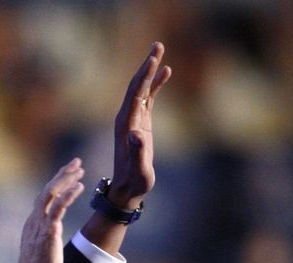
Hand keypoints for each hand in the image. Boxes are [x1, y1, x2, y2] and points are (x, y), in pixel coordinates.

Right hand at [0, 158, 84, 262]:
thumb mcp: (40, 252)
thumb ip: (44, 241)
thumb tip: (49, 242)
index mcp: (31, 225)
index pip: (43, 199)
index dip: (56, 184)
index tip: (68, 175)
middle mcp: (33, 221)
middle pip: (47, 191)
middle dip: (62, 175)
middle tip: (76, 163)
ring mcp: (40, 225)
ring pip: (52, 194)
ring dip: (66, 179)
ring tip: (80, 169)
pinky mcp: (49, 231)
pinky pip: (59, 207)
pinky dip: (69, 194)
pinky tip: (80, 186)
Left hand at [110, 42, 171, 208]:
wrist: (127, 189)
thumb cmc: (134, 181)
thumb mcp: (138, 168)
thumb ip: (138, 151)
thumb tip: (137, 134)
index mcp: (126, 124)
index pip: (135, 92)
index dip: (145, 74)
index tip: (154, 57)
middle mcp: (127, 118)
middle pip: (137, 86)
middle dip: (147, 65)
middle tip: (157, 44)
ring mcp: (133, 121)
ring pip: (142, 90)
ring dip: (151, 71)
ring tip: (160, 52)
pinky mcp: (140, 125)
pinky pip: (148, 99)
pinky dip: (156, 85)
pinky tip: (166, 73)